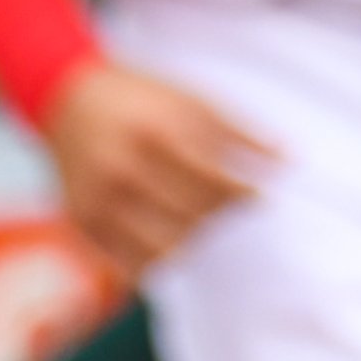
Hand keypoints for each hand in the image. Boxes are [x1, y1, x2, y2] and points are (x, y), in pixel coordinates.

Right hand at [42, 61, 275, 277]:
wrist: (69, 97)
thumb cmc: (144, 97)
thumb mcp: (193, 100)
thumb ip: (241, 131)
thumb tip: (291, 160)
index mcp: (154, 135)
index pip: (212, 181)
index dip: (244, 193)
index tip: (262, 196)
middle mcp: (122, 172)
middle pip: (190, 217)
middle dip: (218, 213)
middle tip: (228, 203)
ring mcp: (97, 202)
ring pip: (163, 248)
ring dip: (192, 240)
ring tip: (198, 217)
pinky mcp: (81, 224)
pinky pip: (129, 263)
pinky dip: (157, 258)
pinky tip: (169, 236)